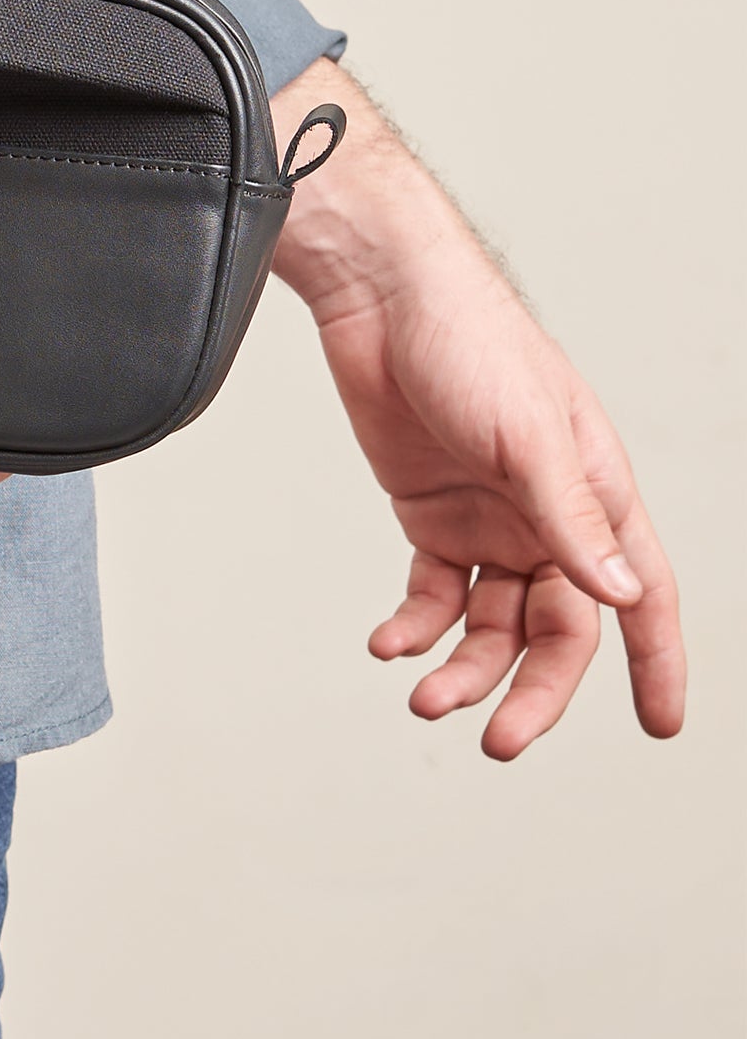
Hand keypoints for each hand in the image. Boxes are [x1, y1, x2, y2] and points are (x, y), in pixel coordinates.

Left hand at [271, 60, 684, 756]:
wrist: (381, 297)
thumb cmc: (470, 340)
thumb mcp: (527, 435)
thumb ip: (569, 518)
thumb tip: (620, 594)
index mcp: (595, 493)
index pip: (640, 595)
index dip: (655, 662)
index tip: (657, 727)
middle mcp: (546, 514)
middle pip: (556, 627)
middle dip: (532, 689)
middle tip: (498, 742)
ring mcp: (486, 516)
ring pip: (489, 620)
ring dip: (463, 666)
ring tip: (424, 696)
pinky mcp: (427, 511)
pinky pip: (432, 592)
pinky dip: (414, 625)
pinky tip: (388, 643)